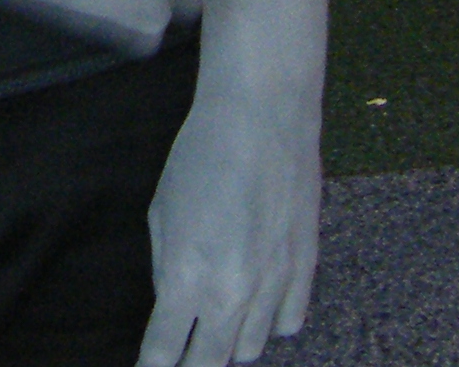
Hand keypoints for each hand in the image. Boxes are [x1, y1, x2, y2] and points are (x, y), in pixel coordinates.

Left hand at [136, 79, 320, 364]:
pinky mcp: (305, 268)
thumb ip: (166, 268)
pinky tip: (257, 303)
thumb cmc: (201, 154)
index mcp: (187, 278)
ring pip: (251, 348)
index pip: (164, 350)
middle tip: (182, 354)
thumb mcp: (162, 211)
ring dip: (229, 341)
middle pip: (209, 362)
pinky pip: (289, 322)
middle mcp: (232, 293)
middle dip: (191, 364)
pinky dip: (270, 322)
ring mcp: (273, 284)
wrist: (263, 116)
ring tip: (218, 322)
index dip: (153, 366)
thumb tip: (173, 303)